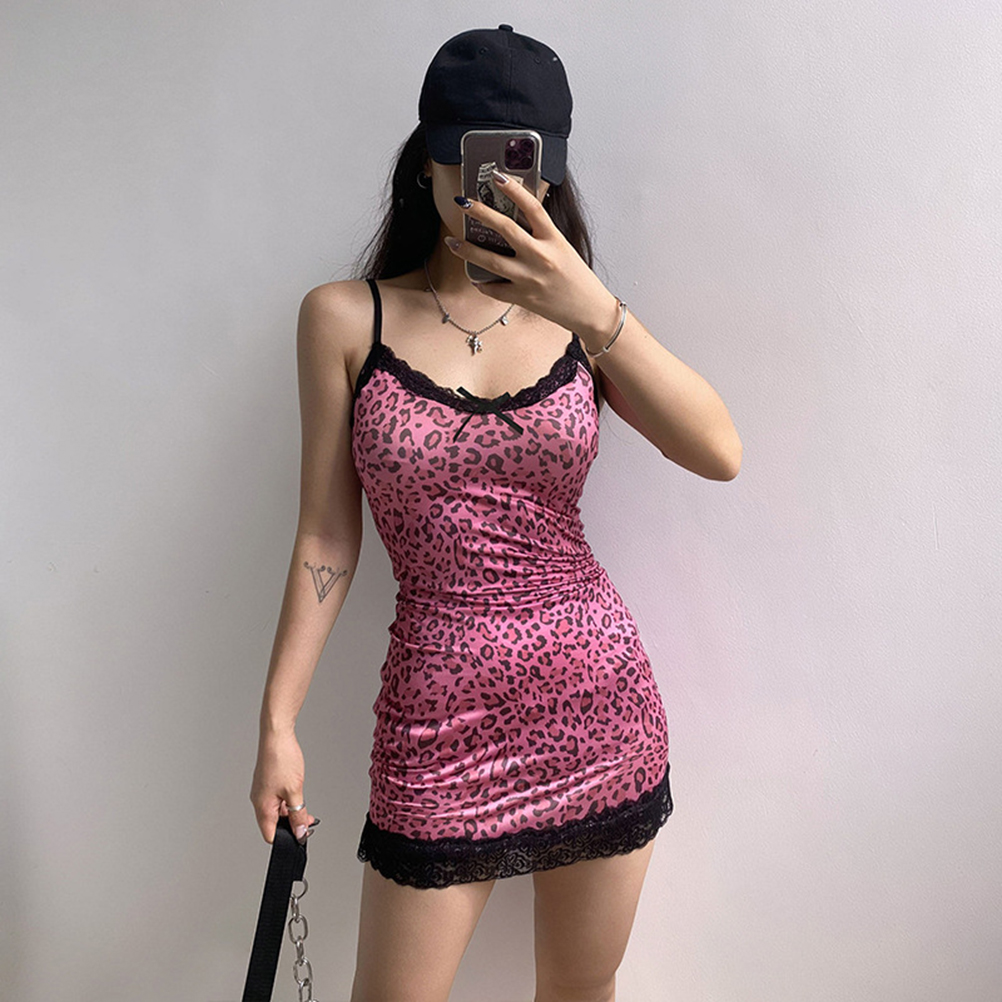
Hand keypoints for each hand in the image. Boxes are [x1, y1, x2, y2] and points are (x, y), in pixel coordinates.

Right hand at [250, 729, 318, 844]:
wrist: (276, 735)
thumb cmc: (281, 759)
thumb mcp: (295, 791)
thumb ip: (298, 814)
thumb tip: (300, 832)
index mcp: (262, 806)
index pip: (270, 835)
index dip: (286, 839)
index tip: (301, 836)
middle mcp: (259, 800)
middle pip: (273, 823)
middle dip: (291, 824)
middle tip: (308, 821)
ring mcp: (262, 790)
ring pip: (276, 810)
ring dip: (290, 812)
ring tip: (305, 808)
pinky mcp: (267, 782)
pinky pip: (276, 799)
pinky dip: (287, 802)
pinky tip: (297, 796)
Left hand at [447, 169, 619, 340]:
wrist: (589, 310)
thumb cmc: (577, 278)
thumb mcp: (563, 249)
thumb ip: (542, 235)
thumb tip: (516, 218)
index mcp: (554, 239)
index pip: (532, 207)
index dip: (514, 190)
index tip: (497, 176)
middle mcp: (541, 257)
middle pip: (505, 229)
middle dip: (480, 214)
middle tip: (463, 203)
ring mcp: (530, 278)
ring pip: (491, 261)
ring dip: (468, 250)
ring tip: (452, 242)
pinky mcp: (523, 298)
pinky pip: (494, 289)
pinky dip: (483, 283)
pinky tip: (476, 277)